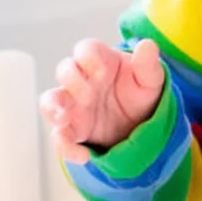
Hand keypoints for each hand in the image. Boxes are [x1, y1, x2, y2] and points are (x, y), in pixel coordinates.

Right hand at [40, 38, 165, 163]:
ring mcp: (74, 105)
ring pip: (50, 101)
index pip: (85, 49)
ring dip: (53, 108)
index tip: (103, 71)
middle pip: (64, 71)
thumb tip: (146, 45)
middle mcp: (83, 81)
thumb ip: (148, 64)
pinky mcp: (73, 129)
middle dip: (72, 80)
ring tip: (64, 118)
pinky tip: (83, 155)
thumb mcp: (151, 79)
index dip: (89, 57)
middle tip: (88, 94)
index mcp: (101, 62)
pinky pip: (60, 137)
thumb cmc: (141, 92)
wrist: (141, 122)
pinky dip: (66, 148)